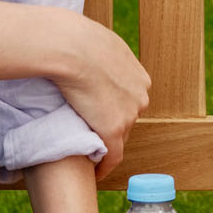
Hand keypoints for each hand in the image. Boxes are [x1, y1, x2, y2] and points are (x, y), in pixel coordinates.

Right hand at [53, 14, 151, 179]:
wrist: (72, 47)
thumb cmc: (79, 40)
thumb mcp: (104, 45)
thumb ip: (107, 59)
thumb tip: (94, 56)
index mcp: (140, 78)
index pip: (130, 101)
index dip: (115, 110)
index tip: (101, 116)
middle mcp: (140, 97)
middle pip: (126, 120)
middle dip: (111, 127)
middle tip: (91, 134)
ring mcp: (128, 115)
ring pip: (118, 138)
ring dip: (105, 145)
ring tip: (89, 150)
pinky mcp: (113, 130)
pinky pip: (112, 156)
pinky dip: (105, 167)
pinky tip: (95, 172)